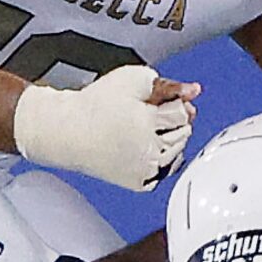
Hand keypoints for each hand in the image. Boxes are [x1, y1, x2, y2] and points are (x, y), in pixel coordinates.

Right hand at [11, 65, 196, 190]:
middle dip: (173, 122)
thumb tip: (194, 90)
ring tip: (143, 131)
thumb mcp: (133, 79)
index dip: (171, 104)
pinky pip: (166, 171)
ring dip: (169, 140)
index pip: (183, 113)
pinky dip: (162, 160)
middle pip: (184, 133)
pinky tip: (146, 148)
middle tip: (148, 117)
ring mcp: (145, 169)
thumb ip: (168, 84)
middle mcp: (149, 149)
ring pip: (178, 153)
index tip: (156, 104)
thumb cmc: (95, 104)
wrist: (67, 130)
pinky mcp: (139, 182)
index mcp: (148, 122)